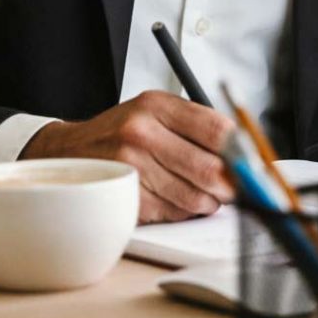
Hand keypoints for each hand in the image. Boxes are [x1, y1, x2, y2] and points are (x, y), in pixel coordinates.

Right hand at [19, 90, 235, 222]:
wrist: (67, 154)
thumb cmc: (120, 133)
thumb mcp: (152, 112)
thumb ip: (194, 124)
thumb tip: (242, 149)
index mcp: (155, 104)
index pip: (215, 127)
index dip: (240, 148)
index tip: (249, 158)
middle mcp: (141, 131)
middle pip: (209, 167)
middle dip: (230, 183)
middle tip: (235, 186)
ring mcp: (131, 166)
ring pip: (194, 196)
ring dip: (209, 201)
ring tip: (205, 194)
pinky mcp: (124, 197)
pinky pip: (173, 213)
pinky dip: (184, 212)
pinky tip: (176, 200)